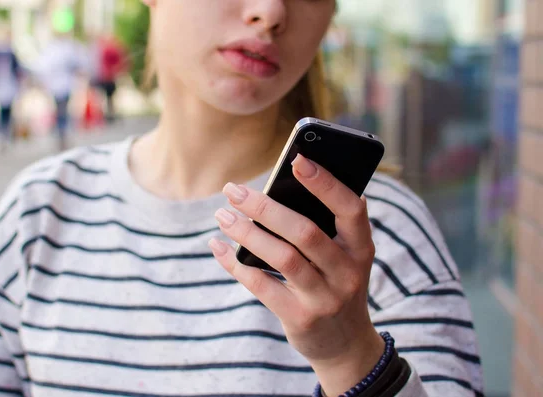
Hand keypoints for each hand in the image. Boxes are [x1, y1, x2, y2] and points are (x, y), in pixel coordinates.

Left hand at [209, 154, 383, 395]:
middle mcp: (347, 272)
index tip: (296, 160)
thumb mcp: (343, 257)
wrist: (345, 344)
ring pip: (282, 258)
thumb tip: (274, 191)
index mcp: (361, 247)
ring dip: (246, 233)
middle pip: (305, 232)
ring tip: (222, 215)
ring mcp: (325, 298)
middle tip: (233, 190)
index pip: (350, 208)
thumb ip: (322, 227)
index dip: (325, 183)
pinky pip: (262, 286)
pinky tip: (219, 248)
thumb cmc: (336, 283)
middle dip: (265, 207)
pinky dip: (236, 265)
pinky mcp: (301, 318)